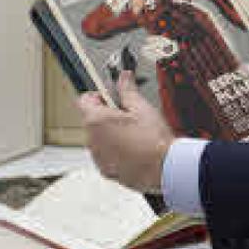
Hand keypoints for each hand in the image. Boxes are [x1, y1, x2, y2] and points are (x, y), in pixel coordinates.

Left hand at [76, 71, 174, 193]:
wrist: (164, 168)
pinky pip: (106, 156)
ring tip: (134, 135)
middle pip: (93, 120)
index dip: (98, 96)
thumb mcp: (141, 107)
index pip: (84, 100)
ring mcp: (98, 157)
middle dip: (108, 116)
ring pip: (100, 139)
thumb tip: (124, 78)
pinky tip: (134, 150)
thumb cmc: (153, 140)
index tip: (111, 97)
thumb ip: (127, 90)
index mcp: (97, 120)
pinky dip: (116, 152)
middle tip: (129, 116)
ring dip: (111, 135)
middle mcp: (92, 140)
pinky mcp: (107, 171)